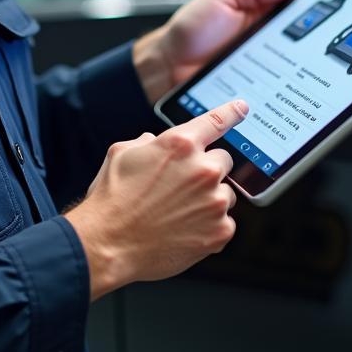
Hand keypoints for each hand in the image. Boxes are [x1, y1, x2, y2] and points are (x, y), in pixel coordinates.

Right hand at [64, 100, 245, 299]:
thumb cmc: (112, 199)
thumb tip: (156, 141)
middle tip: (182, 186)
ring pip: (226, 193)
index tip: (242, 108)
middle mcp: (202, 169)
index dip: (232, 112)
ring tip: (178, 212)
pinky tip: (184, 230)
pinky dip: (209, 226)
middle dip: (206, 169)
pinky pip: (225, 222)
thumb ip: (148, 142)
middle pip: (223, 160)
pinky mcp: (220, 231)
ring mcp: (214, 202)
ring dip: (209, 198)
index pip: (217, 121)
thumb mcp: (122, 154)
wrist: (108, 244)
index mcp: (180, 144)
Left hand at [133, 0, 296, 103]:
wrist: (168, 66)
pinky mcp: (253, 87)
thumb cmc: (189, 30)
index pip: (292, 13)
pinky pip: (272, 88)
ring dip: (294, 70)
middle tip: (312, 47)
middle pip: (296, 43)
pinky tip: (283, 89)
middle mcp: (261, 40)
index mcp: (257, 14)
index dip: (308, 14)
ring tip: (299, 70)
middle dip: (307, 45)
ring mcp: (259, 65)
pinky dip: (279, 89)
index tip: (321, 16)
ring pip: (288, 68)